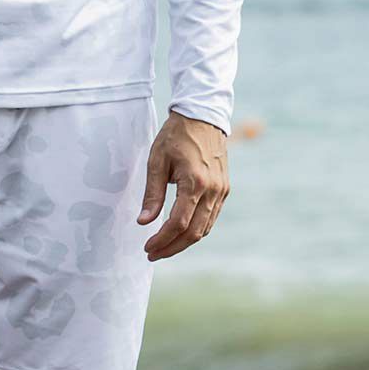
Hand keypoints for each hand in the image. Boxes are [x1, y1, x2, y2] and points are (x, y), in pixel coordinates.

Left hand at [137, 112, 229, 259]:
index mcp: (195, 182)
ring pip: (204, 228)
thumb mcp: (157, 161)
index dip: (162, 239)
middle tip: (153, 253)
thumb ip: (152, 193)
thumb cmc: (176, 135)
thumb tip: (144, 221)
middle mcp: (213, 190)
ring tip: (163, 246)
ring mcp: (222, 190)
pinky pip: (211, 217)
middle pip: (194, 232)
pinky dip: (195, 230)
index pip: (178, 223)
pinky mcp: (224, 189)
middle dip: (172, 247)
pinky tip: (180, 232)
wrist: (203, 116)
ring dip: (184, 242)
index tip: (147, 247)